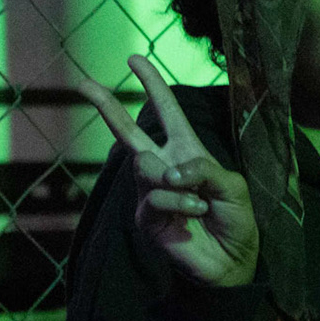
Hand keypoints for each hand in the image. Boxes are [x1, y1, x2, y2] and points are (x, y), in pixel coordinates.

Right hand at [80, 54, 259, 288]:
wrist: (232, 261)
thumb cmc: (235, 218)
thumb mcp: (231, 185)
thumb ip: (203, 169)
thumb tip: (167, 170)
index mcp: (187, 150)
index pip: (167, 111)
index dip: (153, 84)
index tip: (135, 59)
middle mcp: (164, 166)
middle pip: (129, 132)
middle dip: (107, 107)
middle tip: (84, 83)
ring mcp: (150, 192)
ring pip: (147, 167)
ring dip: (178, 183)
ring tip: (200, 202)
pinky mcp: (145, 218)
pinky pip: (154, 197)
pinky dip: (179, 203)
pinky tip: (195, 213)